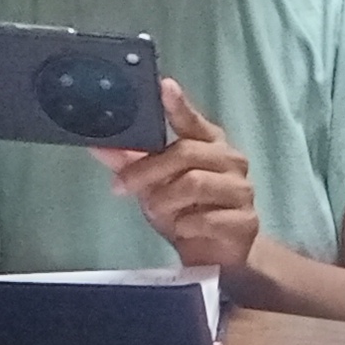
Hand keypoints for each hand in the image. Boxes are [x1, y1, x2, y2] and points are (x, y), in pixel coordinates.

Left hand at [95, 81, 260, 268]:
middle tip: (121, 186)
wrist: (218, 258)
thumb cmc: (187, 212)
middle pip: (185, 153)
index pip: (192, 121)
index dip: (178, 104)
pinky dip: (186, 225)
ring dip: (165, 201)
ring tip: (158, 213)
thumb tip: (98, 145)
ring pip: (194, 184)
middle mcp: (230, 160)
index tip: (164, 87)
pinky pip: (207, 218)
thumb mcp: (154, 187)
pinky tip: (184, 230)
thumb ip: (130, 165)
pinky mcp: (245, 221)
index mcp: (208, 144)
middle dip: (147, 169)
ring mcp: (241, 190)